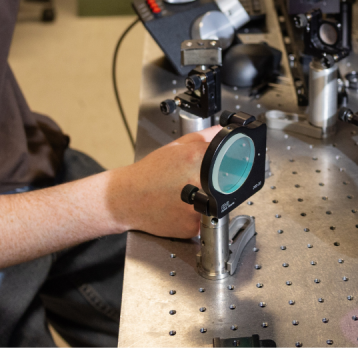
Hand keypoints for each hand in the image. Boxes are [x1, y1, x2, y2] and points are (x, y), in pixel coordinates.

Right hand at [107, 125, 222, 238]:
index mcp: (197, 158)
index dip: (233, 162)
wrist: (125, 198)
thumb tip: (222, 132)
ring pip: (217, 204)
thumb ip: (203, 137)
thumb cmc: (148, 173)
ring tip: (186, 197)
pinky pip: (204, 221)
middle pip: (227, 183)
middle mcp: (199, 181)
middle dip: (220, 183)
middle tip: (199, 183)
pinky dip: (197, 217)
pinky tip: (181, 209)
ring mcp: (197, 206)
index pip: (230, 158)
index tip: (232, 166)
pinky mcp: (192, 226)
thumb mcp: (174, 147)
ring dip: (208, 202)